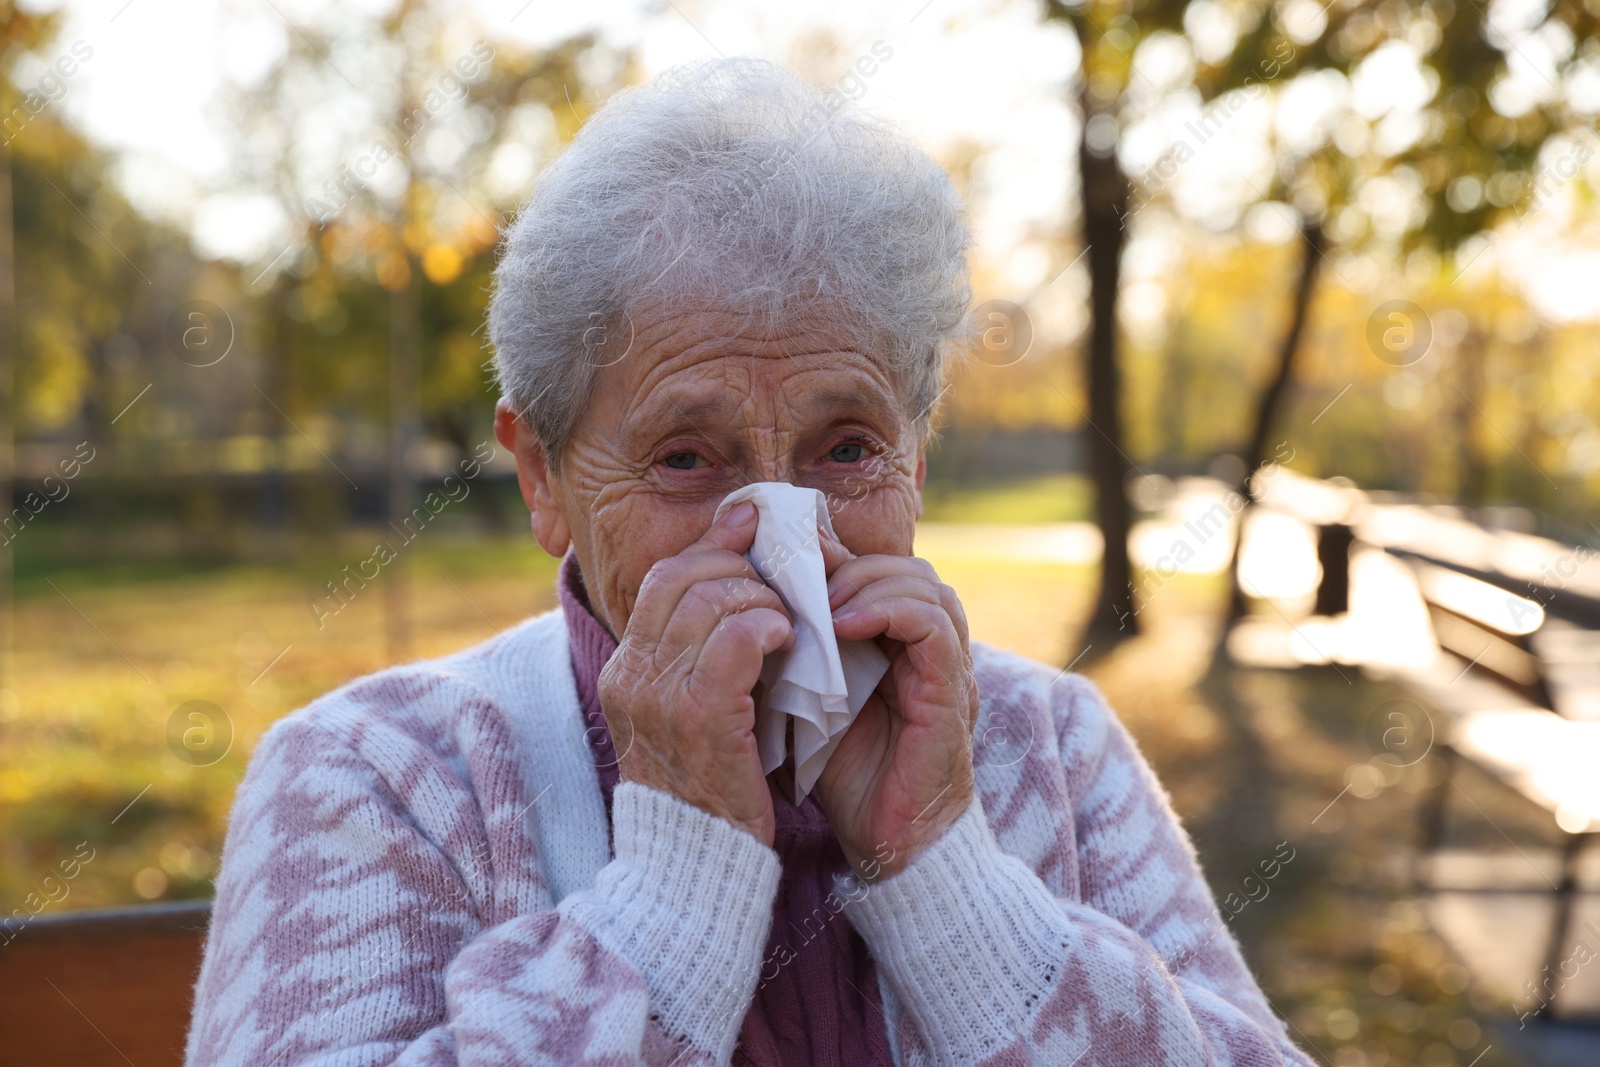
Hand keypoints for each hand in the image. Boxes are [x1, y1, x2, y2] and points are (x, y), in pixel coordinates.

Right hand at [600, 502, 792, 844]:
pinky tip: (789, 640)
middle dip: (744, 562)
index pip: (666, 578)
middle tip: (790, 572)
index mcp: (626, 670)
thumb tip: (741, 586)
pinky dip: (767, 626)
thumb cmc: (710, 789)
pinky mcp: (700, 718)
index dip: (714, 544)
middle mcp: (631, 676)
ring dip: (764, 596)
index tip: (755, 527)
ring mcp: (659, 696)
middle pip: (686, 576)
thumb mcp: (692, 714)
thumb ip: (704, 655)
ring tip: (792, 618)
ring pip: (713, 598)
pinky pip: (735, 638)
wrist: (695, 871)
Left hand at [812, 535, 977, 881]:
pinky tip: (842, 627)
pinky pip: (932, 624)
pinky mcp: (952, 691)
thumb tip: (751, 601)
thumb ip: (794, 650)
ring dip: (864, 583)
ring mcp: (947, 668)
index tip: (781, 566)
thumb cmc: (847, 777)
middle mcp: (931, 650)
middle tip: (798, 589)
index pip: (878, 570)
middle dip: (847, 567)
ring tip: (819, 608)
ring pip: (923, 583)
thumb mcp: (808, 699)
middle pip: (903, 567)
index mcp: (899, 647)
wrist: (891, 847)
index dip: (832, 559)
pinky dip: (888, 610)